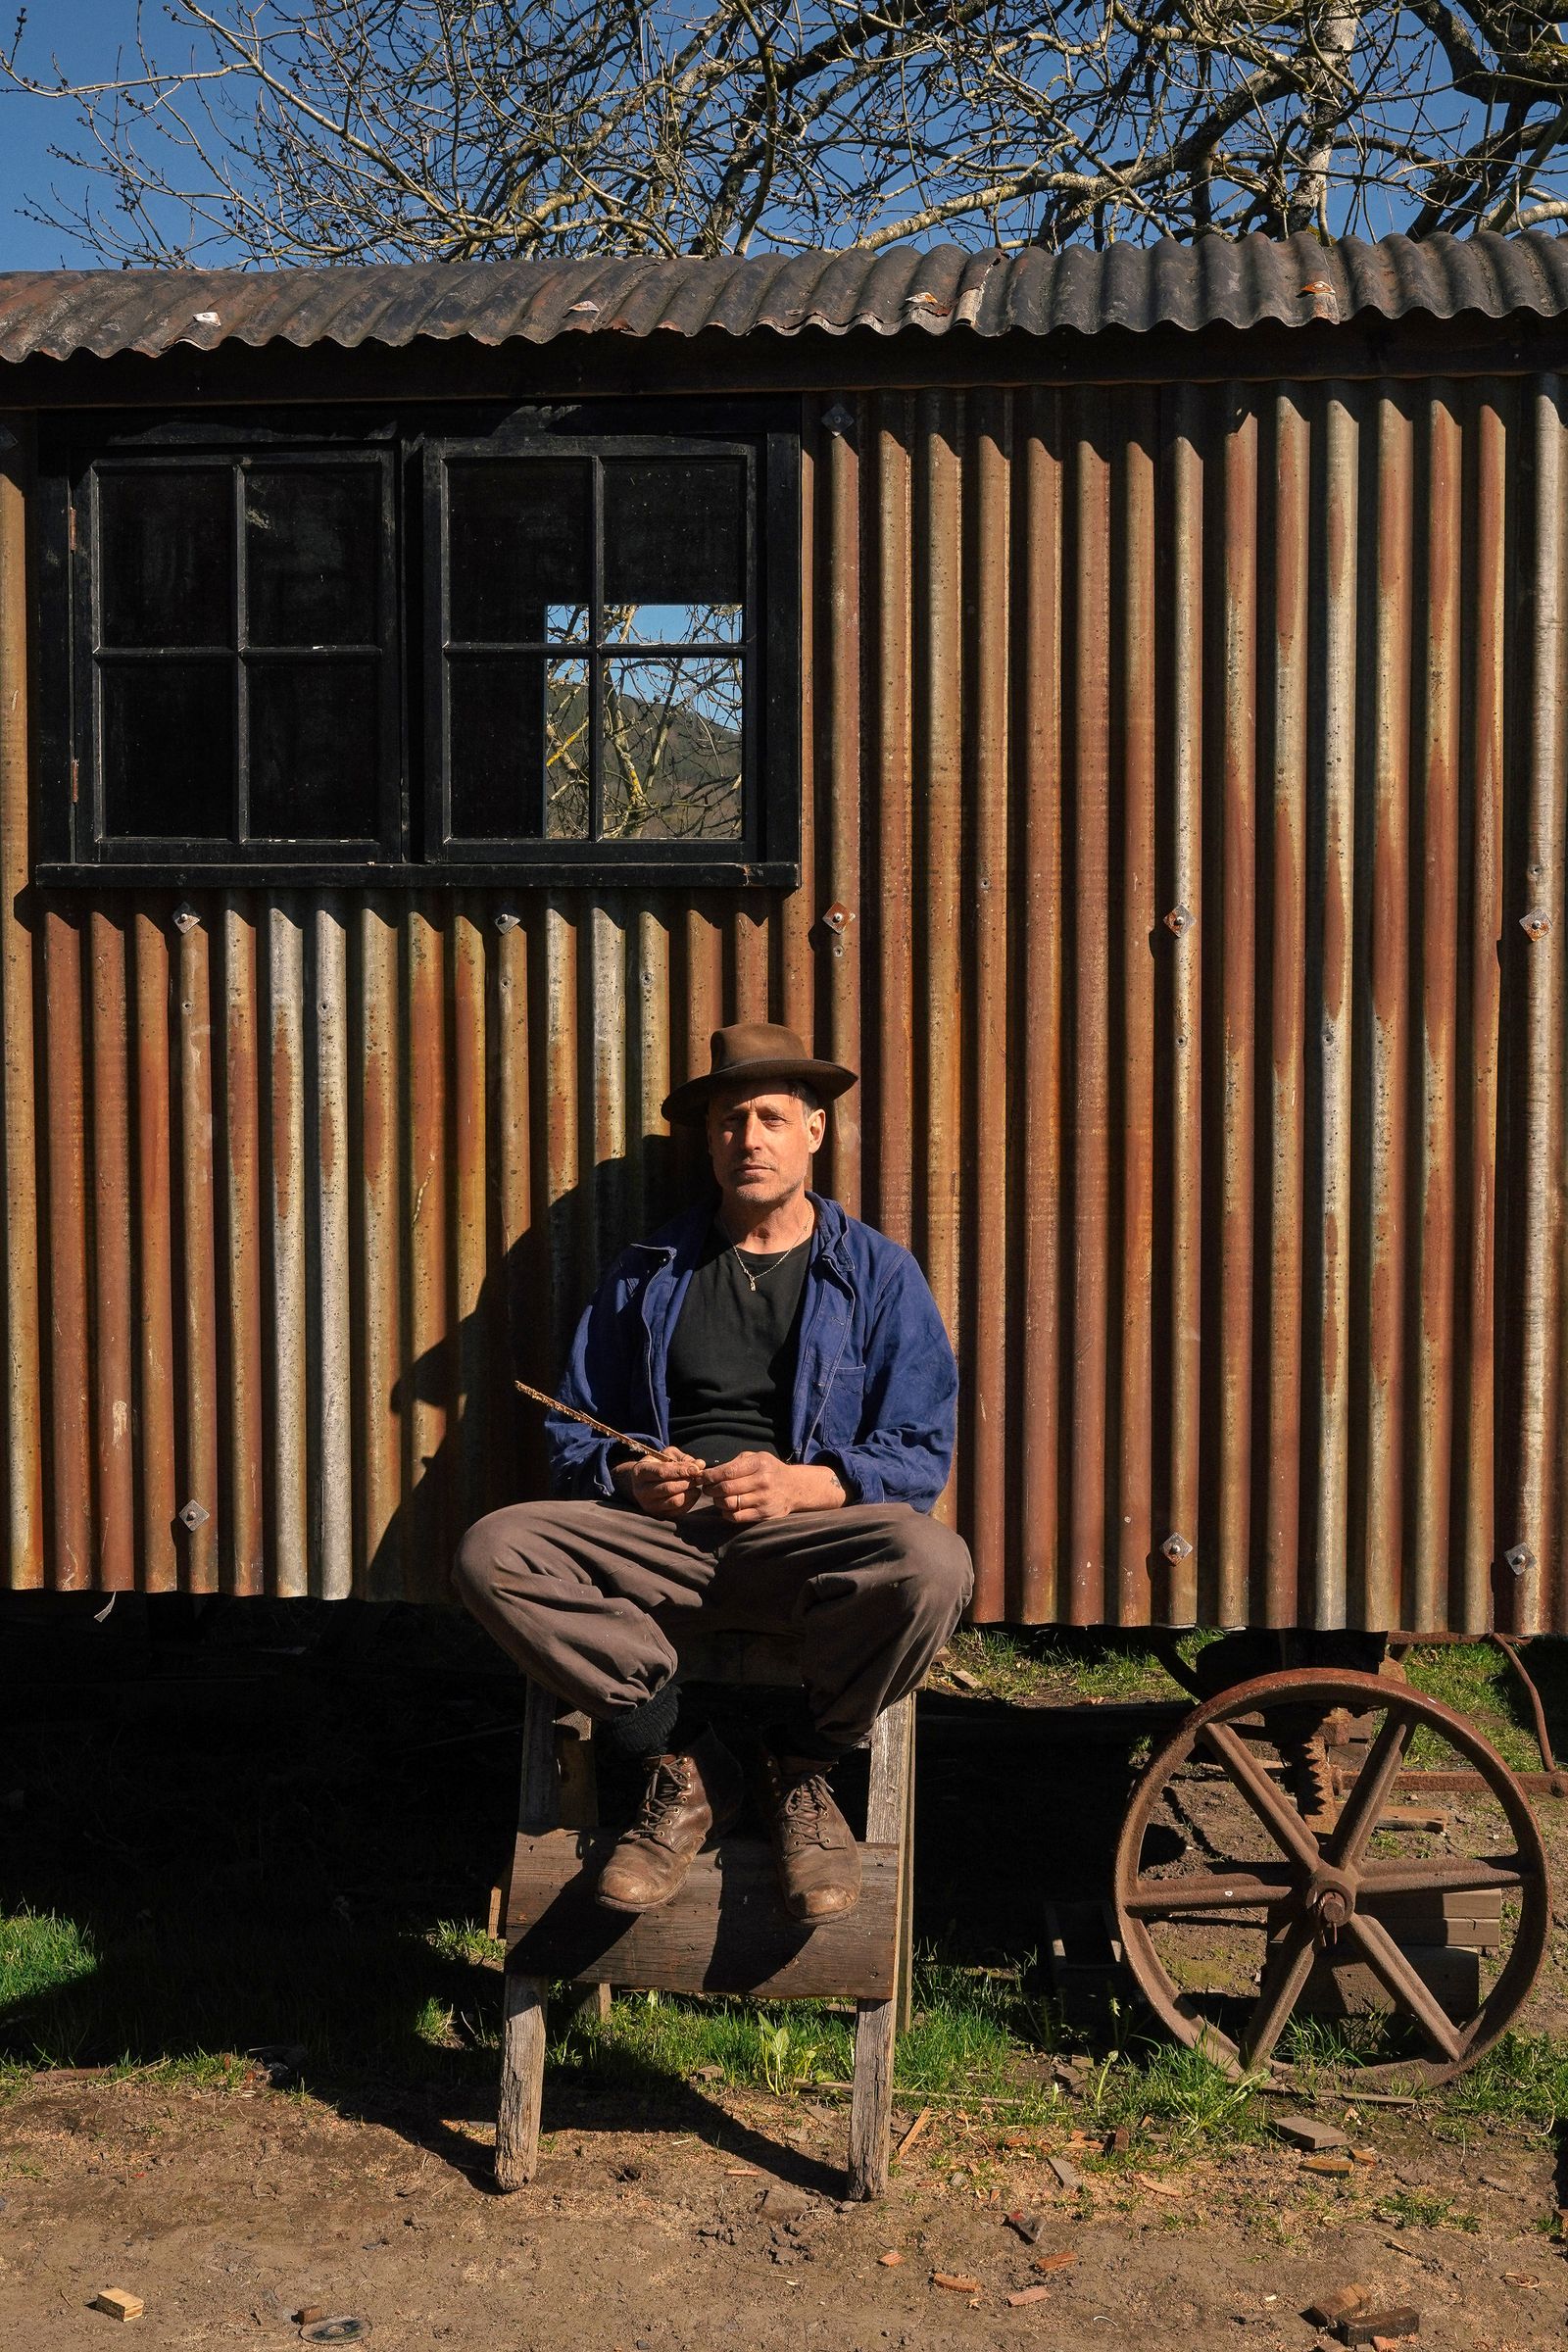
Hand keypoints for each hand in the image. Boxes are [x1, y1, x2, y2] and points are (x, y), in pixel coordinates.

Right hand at [616, 1447, 707, 1519]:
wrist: (645, 1482)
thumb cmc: (658, 1464)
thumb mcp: (667, 1455)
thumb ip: (683, 1459)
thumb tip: (700, 1464)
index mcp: (640, 1471)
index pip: (662, 1472)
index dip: (681, 1470)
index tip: (696, 1469)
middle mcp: (641, 1490)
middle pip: (669, 1488)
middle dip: (688, 1482)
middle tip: (699, 1477)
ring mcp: (649, 1505)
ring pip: (674, 1501)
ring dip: (690, 1493)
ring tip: (696, 1484)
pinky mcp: (658, 1515)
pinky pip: (678, 1511)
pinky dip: (690, 1502)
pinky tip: (693, 1493)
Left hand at [701, 1453, 845, 1524]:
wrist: (794, 1488)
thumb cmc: (769, 1470)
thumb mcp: (756, 1458)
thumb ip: (735, 1462)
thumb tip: (710, 1472)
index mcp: (759, 1464)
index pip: (727, 1471)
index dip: (710, 1476)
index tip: (701, 1477)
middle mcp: (762, 1481)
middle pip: (725, 1489)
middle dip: (710, 1489)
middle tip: (706, 1488)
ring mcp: (763, 1499)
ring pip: (729, 1503)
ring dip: (717, 1501)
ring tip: (717, 1497)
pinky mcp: (763, 1514)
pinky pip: (736, 1517)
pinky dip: (726, 1513)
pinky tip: (726, 1508)